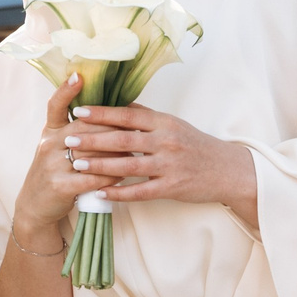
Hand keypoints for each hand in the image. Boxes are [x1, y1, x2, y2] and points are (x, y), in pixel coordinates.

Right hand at [10, 73, 121, 239]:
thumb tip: (109, 113)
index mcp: (49, 132)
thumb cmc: (55, 173)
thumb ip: (75, 131)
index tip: (79, 76)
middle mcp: (48, 145)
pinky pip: (90, 179)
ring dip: (115, 154)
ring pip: (90, 154)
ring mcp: (51, 166)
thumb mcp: (56, 147)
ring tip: (136, 153)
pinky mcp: (58, 186)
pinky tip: (123, 175)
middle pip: (84, 129)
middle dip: (111, 129)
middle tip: (135, 129)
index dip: (65, 91)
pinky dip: (109, 177)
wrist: (35, 206)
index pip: (55, 106)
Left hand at [61, 103, 258, 222]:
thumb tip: (120, 103)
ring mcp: (169, 166)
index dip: (102, 113)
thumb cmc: (196, 146)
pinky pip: (140, 192)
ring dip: (99, 165)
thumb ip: (147, 117)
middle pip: (123, 139)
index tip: (78, 111)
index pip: (128, 115)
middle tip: (68, 138)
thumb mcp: (174, 125)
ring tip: (76, 164)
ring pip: (128, 166)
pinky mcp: (172, 188)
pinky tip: (99, 193)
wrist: (228, 170)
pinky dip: (118, 193)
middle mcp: (166, 141)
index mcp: (165, 122)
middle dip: (93, 139)